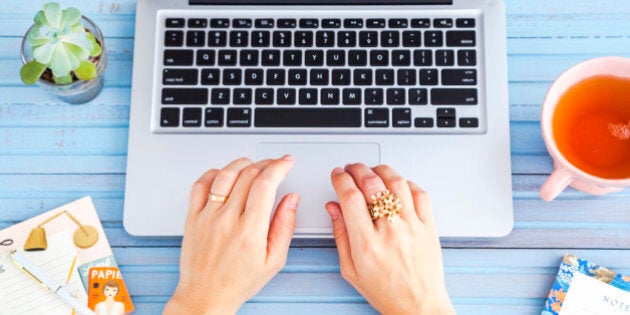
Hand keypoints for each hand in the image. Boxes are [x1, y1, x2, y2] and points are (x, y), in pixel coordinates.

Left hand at [164, 155, 299, 314]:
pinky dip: (214, 173)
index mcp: (250, 231)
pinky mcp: (192, 217)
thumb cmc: (238, 282)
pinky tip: (224, 174)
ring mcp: (207, 217)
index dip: (279, 167)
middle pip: (248, 175)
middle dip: (266, 163)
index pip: (266, 184)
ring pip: (225, 175)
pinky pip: (200, 185)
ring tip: (253, 165)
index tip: (286, 162)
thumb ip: (285, 226)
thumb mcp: (274, 260)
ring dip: (242, 163)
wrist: (206, 296)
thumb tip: (291, 200)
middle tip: (274, 165)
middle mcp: (227, 220)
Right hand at [325, 163, 454, 314]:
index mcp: (366, 244)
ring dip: (381, 170)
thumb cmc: (386, 292)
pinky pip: (420, 193)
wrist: (419, 306)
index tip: (337, 175)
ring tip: (373, 171)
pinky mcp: (429, 226)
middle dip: (357, 169)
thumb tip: (334, 207)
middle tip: (351, 169)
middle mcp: (390, 232)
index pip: (350, 197)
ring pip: (396, 182)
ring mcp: (412, 227)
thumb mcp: (350, 269)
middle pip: (372, 183)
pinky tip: (397, 186)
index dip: (340, 179)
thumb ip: (340, 235)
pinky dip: (407, 183)